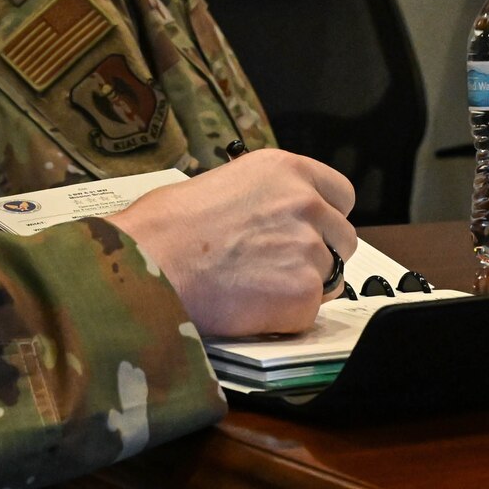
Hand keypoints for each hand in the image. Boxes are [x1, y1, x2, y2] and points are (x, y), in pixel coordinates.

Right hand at [110, 147, 354, 337]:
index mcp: (286, 170)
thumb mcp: (217, 184)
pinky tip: (248, 309)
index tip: (309, 231)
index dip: (325, 217)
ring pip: (330, 278)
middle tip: (277, 268)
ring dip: (300, 287)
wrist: (146, 265)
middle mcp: (306, 204)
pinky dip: (284, 318)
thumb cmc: (162, 228)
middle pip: (342, 238)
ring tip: (252, 290)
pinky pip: (308, 313)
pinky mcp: (303, 294)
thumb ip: (260, 199)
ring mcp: (309, 249)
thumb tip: (266, 219)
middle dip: (317, 255)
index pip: (341, 195)